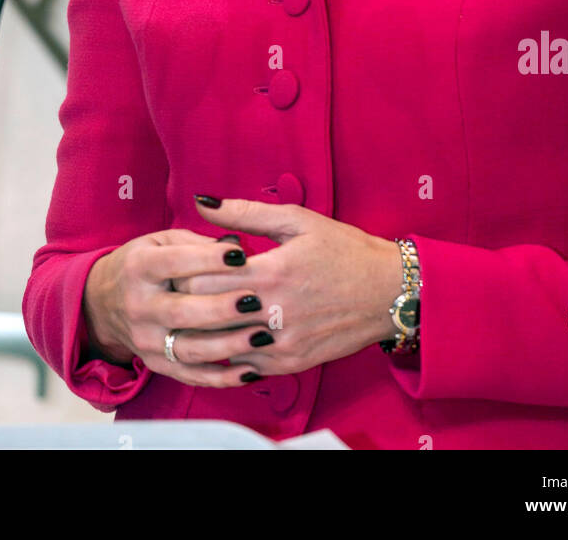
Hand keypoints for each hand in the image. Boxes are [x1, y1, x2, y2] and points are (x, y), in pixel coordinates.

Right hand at [82, 226, 279, 388]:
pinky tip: (249, 370)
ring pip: (188, 349)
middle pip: (182, 311)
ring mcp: (145, 339)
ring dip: (228, 346)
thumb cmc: (143, 263)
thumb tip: (236, 248)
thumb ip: (196, 244)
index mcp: (140, 267)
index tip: (241, 256)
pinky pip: (190, 375)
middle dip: (221, 308)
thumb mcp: (161, 241)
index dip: (208, 259)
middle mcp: (139, 305)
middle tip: (255, 301)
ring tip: (261, 336)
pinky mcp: (155, 363)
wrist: (102, 301)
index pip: (174, 262)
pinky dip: (221, 378)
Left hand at [171, 197, 403, 377]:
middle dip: (189, 303)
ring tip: (196, 316)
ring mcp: (284, 342)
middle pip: (209, 315)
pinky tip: (226, 338)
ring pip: (224, 345)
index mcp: (272, 272)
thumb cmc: (344, 250)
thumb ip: (246, 212)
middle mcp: (275, 311)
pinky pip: (247, 365)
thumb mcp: (298, 221)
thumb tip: (203, 201)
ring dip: (206, 331)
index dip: (184, 274)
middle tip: (178, 292)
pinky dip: (232, 352)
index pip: (203, 280)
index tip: (178, 268)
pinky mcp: (294, 362)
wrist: (389, 291)